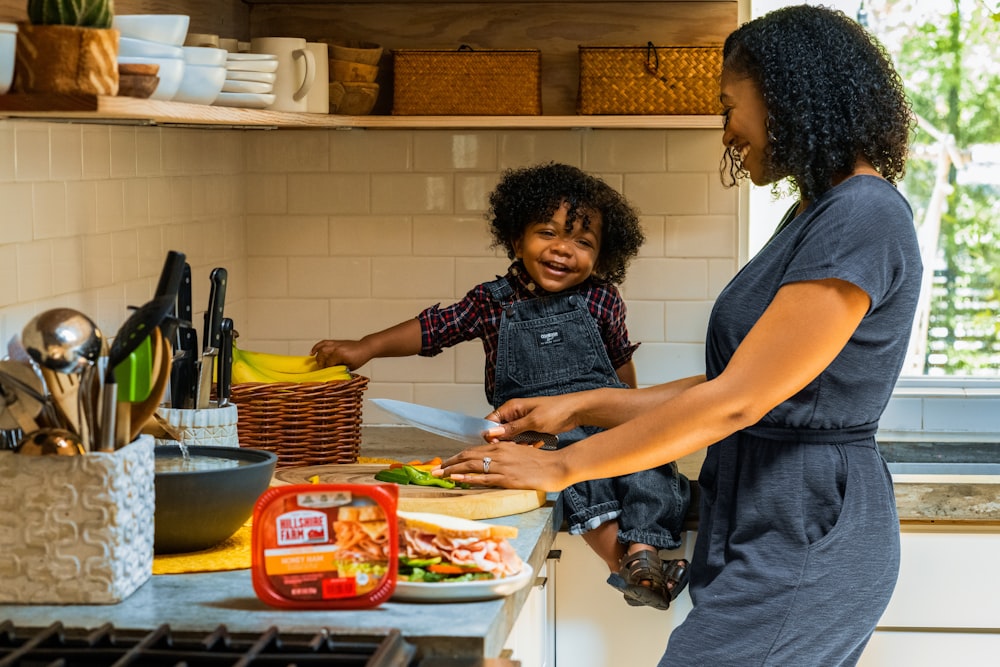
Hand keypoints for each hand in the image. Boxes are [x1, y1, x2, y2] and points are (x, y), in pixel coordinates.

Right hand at [310, 339, 370, 369]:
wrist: (365, 347)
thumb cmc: (359, 358)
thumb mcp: (350, 367)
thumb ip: (340, 369)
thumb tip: (330, 372)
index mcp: (341, 354)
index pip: (329, 363)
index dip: (327, 369)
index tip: (326, 373)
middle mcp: (337, 348)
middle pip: (323, 355)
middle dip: (320, 363)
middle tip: (321, 369)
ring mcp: (335, 343)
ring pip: (321, 348)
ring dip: (317, 355)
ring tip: (314, 361)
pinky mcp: (335, 342)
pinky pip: (323, 342)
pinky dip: (317, 346)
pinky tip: (312, 352)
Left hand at [434, 442, 570, 491]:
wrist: (557, 466)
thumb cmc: (542, 462)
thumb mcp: (521, 453)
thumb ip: (507, 455)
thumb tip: (494, 461)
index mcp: (502, 446)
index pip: (474, 450)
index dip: (458, 456)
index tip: (446, 462)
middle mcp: (499, 453)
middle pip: (468, 456)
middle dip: (449, 463)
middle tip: (435, 469)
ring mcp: (502, 466)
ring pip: (471, 466)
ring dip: (453, 470)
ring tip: (439, 474)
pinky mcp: (507, 478)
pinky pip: (483, 477)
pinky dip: (468, 478)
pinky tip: (457, 479)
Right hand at [483, 395, 581, 440]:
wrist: (575, 412)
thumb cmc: (556, 410)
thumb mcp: (533, 421)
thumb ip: (512, 428)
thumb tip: (492, 432)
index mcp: (511, 408)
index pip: (491, 421)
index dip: (490, 433)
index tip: (495, 444)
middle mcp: (515, 415)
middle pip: (500, 432)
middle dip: (505, 441)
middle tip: (514, 447)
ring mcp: (523, 423)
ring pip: (511, 438)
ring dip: (517, 445)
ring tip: (526, 447)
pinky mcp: (531, 430)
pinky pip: (522, 440)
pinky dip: (526, 445)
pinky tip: (533, 446)